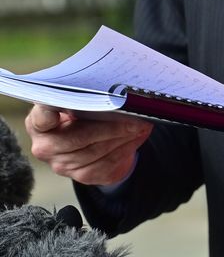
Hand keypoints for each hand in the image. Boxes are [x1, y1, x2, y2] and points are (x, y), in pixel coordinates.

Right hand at [26, 104, 152, 184]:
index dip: (51, 114)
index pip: (41, 118)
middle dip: (110, 126)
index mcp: (39, 122)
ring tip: (140, 125)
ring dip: (122, 137)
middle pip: (78, 137)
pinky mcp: (81, 175)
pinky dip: (125, 149)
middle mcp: (45, 146)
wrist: (94, 137)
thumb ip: (86, 96)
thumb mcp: (80, 100)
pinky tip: (136, 137)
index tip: (68, 106)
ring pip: (95, 151)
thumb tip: (114, 92)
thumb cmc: (85, 112)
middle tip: (135, 115)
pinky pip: (106, 164)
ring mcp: (61, 164)